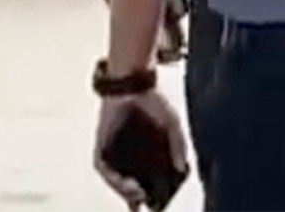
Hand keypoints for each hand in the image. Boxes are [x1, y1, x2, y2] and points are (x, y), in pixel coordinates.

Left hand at [93, 89, 187, 208]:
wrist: (132, 85)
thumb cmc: (154, 103)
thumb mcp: (172, 125)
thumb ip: (179, 146)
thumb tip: (183, 168)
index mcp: (150, 155)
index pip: (154, 181)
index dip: (159, 194)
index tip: (164, 203)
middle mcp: (131, 158)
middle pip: (136, 185)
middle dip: (142, 198)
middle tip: (150, 205)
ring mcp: (115, 156)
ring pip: (119, 181)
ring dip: (127, 192)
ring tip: (138, 198)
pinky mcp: (101, 151)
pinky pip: (105, 171)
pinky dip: (115, 180)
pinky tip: (127, 185)